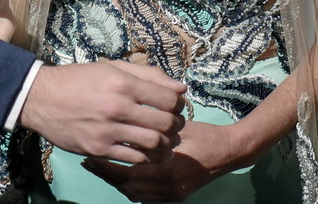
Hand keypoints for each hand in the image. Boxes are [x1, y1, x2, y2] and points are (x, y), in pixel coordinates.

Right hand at [20, 61, 185, 164]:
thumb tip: (180, 88)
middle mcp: (117, 107)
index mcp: (123, 84)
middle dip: (176, 125)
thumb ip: (148, 75)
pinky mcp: (98, 149)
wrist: (42, 98)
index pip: (168, 98)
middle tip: (174, 125)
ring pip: (153, 144)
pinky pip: (133, 159)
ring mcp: (107, 131)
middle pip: (165, 123)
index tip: (176, 106)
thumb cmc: (80, 79)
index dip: (179, 104)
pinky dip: (147, 157)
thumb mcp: (113, 67)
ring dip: (166, 144)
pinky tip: (148, 152)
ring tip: (165, 141)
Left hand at [82, 119, 250, 201]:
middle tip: (88, 161)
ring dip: (116, 182)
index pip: (127, 173)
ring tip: (100, 168)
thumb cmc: (204, 134)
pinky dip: (131, 188)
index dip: (106, 166)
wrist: (229, 152)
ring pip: (134, 194)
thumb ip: (155, 129)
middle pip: (126, 187)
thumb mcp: (178, 127)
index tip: (90, 153)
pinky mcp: (175, 197)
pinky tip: (121, 176)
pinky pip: (145, 197)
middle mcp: (167, 187)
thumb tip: (126, 122)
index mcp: (166, 169)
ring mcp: (171, 194)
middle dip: (106, 175)